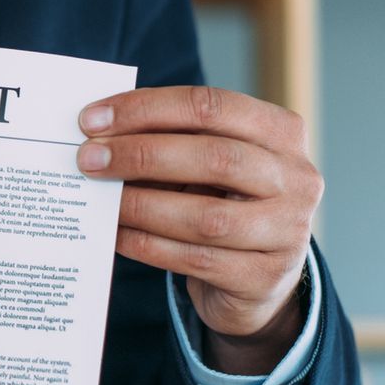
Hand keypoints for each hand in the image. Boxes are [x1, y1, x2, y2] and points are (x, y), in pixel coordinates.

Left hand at [77, 84, 319, 374]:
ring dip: (141, 205)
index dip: (148, 109)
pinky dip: (147, 244)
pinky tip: (116, 234)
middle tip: (88, 159)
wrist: (258, 277)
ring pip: (206, 217)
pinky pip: (195, 260)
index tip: (92, 119)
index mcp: (282, 133)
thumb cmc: (222, 201)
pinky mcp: (263, 278)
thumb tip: (98, 134)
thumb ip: (169, 141)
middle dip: (142, 155)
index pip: (213, 106)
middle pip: (215, 157)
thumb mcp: (208, 164)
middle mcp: (296, 179)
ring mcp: (287, 232)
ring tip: (99, 200)